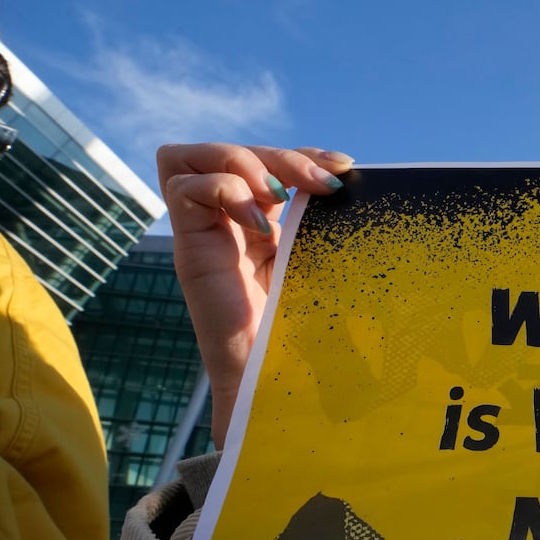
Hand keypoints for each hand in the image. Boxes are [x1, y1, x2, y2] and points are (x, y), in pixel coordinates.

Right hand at [158, 143, 354, 444]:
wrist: (279, 386)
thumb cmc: (310, 336)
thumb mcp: (325, 268)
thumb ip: (325, 230)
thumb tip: (355, 184)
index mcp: (263, 226)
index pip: (266, 162)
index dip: (301, 155)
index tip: (344, 168)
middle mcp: (228, 226)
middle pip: (230, 153)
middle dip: (279, 155)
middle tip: (323, 182)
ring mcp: (205, 236)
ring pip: (190, 159)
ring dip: (240, 161)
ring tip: (278, 195)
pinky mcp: (190, 252)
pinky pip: (183, 191)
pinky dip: (223, 192)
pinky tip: (258, 226)